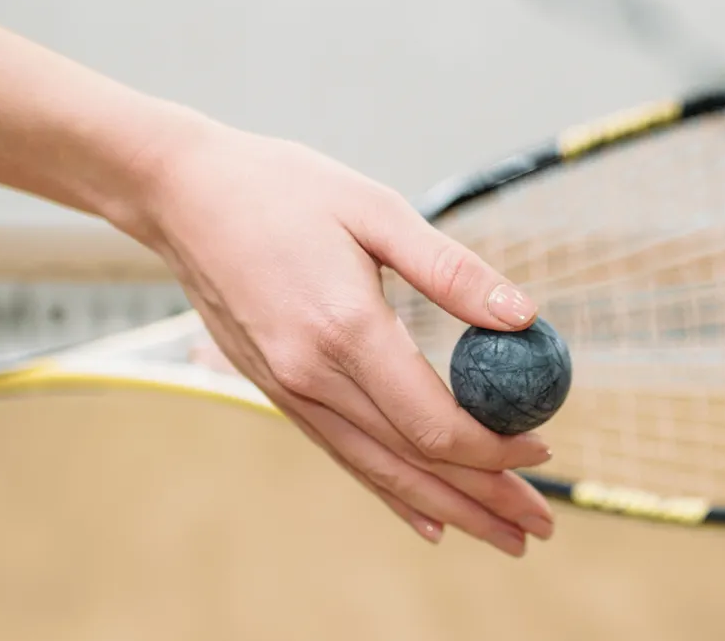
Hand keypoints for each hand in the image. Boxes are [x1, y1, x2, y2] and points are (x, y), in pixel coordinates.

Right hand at [128, 119, 555, 557]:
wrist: (181, 193)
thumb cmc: (282, 188)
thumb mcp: (376, 209)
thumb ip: (451, 270)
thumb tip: (524, 318)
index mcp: (345, 330)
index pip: (433, 421)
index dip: (493, 447)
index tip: (543, 447)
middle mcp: (313, 376)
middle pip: (413, 461)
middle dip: (485, 498)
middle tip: (540, 526)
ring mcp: (290, 390)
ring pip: (380, 470)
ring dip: (447, 509)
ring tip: (502, 535)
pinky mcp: (277, 389)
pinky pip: (344, 455)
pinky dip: (391, 491)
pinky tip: (428, 519)